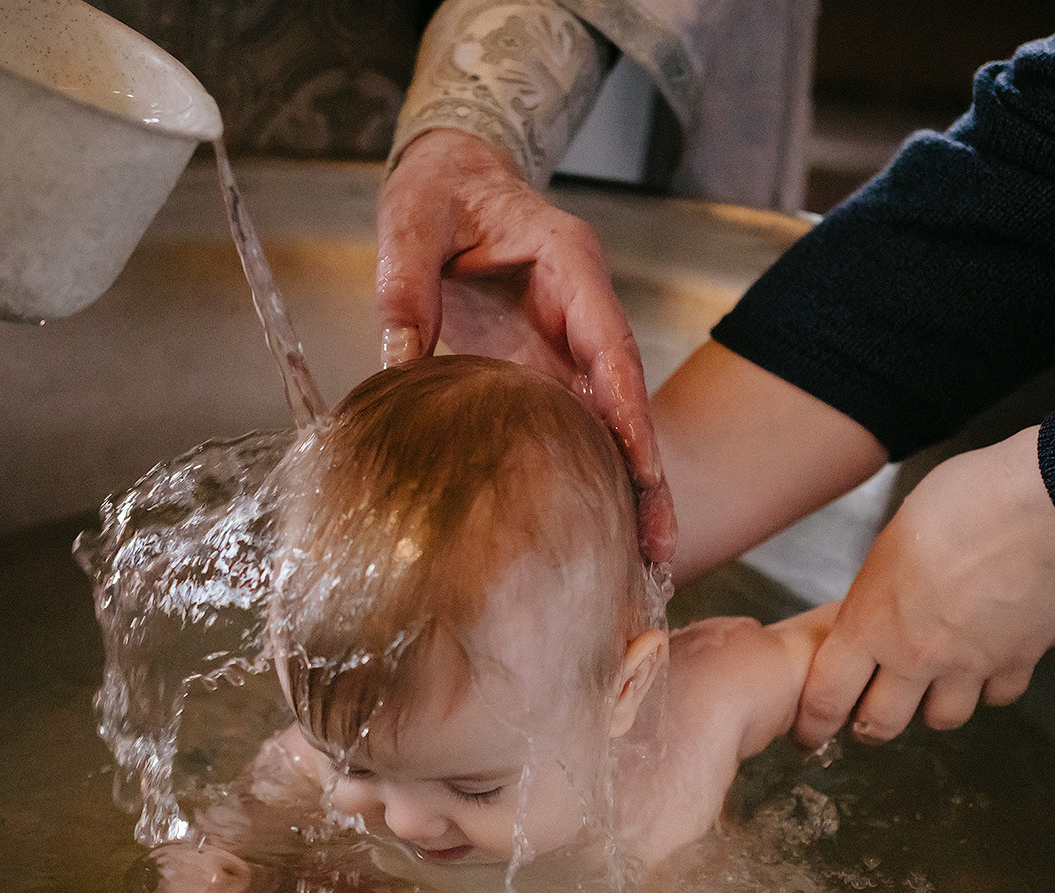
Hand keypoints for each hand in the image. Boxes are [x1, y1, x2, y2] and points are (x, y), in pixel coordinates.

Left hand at [376, 128, 674, 560]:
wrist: (450, 175)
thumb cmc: (439, 190)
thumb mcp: (411, 223)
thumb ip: (404, 289)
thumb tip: (397, 367)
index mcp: (569, 265)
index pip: (610, 346)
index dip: (629, 413)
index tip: (644, 470)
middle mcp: (581, 309)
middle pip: (624, 399)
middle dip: (645, 473)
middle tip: (658, 546)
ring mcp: (567, 340)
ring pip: (606, 420)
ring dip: (623, 484)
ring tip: (637, 556)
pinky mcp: (544, 364)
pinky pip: (572, 421)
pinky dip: (586, 469)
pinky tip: (590, 520)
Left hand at [794, 426, 1054, 746]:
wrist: (1042, 505)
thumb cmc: (963, 502)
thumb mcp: (893, 541)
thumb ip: (880, 591)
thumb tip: (878, 608)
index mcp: (871, 622)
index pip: (828, 694)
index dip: (815, 720)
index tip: (812, 730)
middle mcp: (915, 656)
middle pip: (881, 724)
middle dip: (871, 723)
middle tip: (870, 714)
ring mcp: (968, 665)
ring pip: (942, 718)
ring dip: (934, 707)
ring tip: (934, 685)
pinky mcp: (1018, 662)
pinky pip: (997, 696)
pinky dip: (991, 687)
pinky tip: (988, 665)